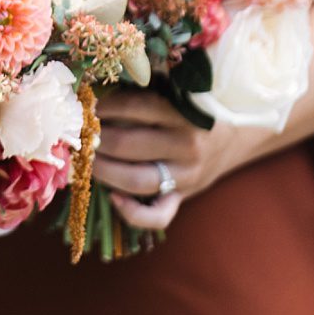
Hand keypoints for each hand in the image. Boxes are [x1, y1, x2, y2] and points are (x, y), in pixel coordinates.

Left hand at [92, 90, 236, 229]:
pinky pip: (157, 216)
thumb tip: (92, 99)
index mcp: (182, 114)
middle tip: (77, 135)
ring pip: (134, 180)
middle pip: (126, 145)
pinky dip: (132, 213)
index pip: (131, 108)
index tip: (83, 107)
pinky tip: (113, 198)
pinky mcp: (182, 198)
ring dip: (101, 171)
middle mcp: (186, 146)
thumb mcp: (176, 98)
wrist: (236, 140)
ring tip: (85, 160)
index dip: (101, 108)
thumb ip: (143, 99)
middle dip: (94, 140)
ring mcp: (185, 176)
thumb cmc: (192, 115)